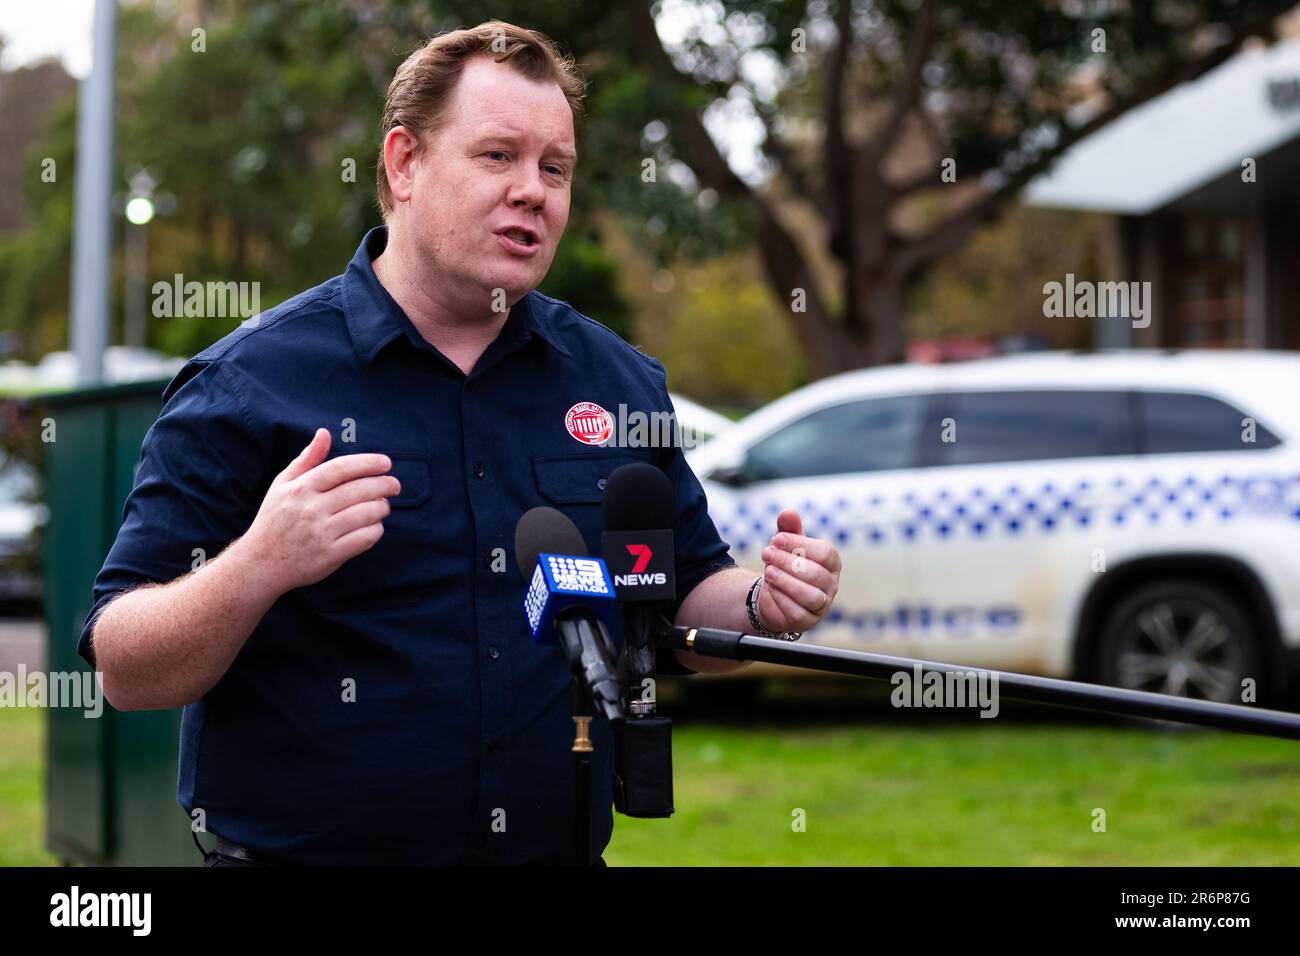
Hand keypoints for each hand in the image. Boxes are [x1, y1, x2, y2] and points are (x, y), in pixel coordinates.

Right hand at [241, 428, 400, 594]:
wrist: (260, 564)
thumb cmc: (274, 519)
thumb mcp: (283, 485)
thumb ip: (307, 459)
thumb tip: (325, 433)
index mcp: (300, 489)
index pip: (341, 468)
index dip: (368, 463)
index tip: (386, 463)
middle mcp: (311, 509)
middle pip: (359, 490)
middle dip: (384, 484)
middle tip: (395, 485)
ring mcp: (321, 533)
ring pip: (366, 513)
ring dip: (382, 507)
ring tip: (384, 505)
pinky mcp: (330, 555)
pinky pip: (365, 538)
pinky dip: (376, 530)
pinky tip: (375, 525)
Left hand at [757, 509, 841, 632]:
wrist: (775, 593)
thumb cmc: (786, 565)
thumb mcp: (785, 544)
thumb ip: (788, 528)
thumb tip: (788, 512)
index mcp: (831, 562)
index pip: (825, 552)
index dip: (800, 544)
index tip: (777, 539)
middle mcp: (831, 583)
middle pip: (816, 574)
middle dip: (788, 562)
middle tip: (767, 553)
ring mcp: (822, 604)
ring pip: (810, 595)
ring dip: (786, 581)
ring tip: (768, 571)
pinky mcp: (808, 619)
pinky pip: (798, 611)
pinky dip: (782, 598)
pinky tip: (770, 589)